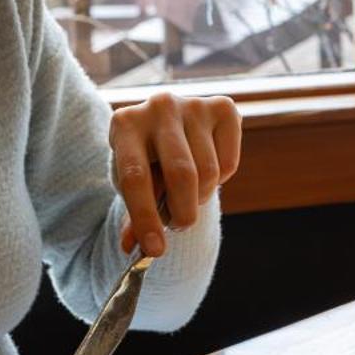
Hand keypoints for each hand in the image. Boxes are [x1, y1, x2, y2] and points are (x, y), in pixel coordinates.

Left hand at [111, 92, 241, 256]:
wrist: (168, 127)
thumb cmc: (145, 161)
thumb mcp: (132, 185)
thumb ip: (134, 216)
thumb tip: (135, 248)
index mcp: (125, 123)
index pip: (136, 177)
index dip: (145, 218)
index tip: (155, 250)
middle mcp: (159, 106)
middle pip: (181, 174)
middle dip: (184, 212)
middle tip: (179, 226)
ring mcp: (194, 104)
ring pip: (209, 172)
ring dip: (201, 197)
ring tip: (188, 194)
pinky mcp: (224, 107)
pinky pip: (228, 163)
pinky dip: (220, 180)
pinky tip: (206, 170)